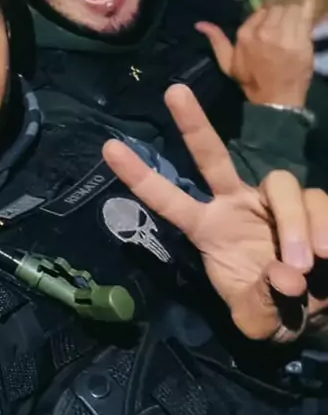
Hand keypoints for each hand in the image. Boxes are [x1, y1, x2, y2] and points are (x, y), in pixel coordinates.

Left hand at [103, 84, 327, 342]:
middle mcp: (236, 204)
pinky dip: (323, 228)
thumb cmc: (274, 312)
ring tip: (307, 265)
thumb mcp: (260, 321)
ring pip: (281, 184)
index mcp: (208, 229)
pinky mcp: (313, 207)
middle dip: (192, 124)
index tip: (108, 148)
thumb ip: (264, 303)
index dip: (139, 176)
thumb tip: (285, 275)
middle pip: (212, 156)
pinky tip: (327, 254)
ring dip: (294, 223)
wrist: (318, 313)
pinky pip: (319, 203)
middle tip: (172, 92)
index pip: (169, 199)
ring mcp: (273, 202)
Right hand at [196, 0, 318, 106]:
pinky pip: (307, 11)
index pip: (261, 12)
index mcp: (246, 34)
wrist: (276, 99)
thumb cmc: (252, 81)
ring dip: (294, 17)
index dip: (267, 20)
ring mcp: (285, 35)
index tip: (271, 31)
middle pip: (278, 9)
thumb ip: (216, 41)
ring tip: (293, 31)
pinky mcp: (302, 39)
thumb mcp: (228, 63)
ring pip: (292, 10)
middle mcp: (265, 31)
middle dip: (281, 17)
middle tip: (284, 33)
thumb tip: (200, 24)